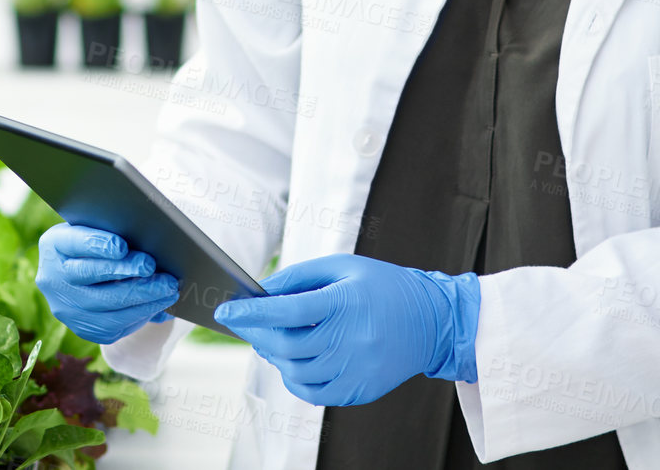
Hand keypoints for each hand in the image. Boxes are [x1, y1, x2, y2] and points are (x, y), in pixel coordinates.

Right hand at [35, 222, 180, 344]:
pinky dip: (139, 315)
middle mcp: (52, 279)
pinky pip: (112, 327)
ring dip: (141, 298)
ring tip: (167, 288)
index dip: (97, 245)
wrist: (84, 272)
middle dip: (126, 272)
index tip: (122, 246)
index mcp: (54, 245)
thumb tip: (148, 240)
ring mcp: (65, 307)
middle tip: (154, 267)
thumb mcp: (100, 229)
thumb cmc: (100, 242)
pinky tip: (159, 305)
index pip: (74, 242)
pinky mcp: (83, 328)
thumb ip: (116, 232)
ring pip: (104, 306)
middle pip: (90, 276)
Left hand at [212, 253, 479, 406]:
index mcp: (345, 303)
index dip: (252, 312)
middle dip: (257, 335)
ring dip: (273, 356)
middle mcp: (350, 339)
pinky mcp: (359, 390)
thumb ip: (300, 276)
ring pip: (295, 371)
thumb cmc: (384, 287)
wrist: (433, 321)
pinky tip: (293, 361)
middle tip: (245, 325)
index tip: (225, 310)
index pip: (288, 309)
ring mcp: (355, 369)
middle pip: (286, 345)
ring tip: (271, 340)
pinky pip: (313, 392)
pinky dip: (293, 379)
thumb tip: (262, 291)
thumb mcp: (344, 267)